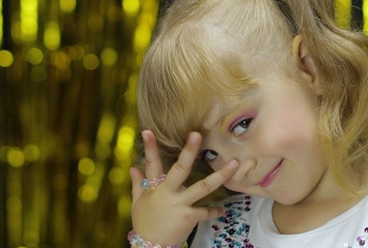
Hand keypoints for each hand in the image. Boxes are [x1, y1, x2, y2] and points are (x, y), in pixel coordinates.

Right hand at [130, 130, 238, 245]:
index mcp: (156, 187)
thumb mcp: (138, 203)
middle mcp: (168, 193)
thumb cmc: (145, 223)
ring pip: (202, 187)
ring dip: (220, 175)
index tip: (148, 130)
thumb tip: (133, 168)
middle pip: (180, 169)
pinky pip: (206, 211)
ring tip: (234, 164)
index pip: (151, 164)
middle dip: (189, 152)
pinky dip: (215, 211)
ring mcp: (180, 205)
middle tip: (197, 135)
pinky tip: (223, 209)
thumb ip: (137, 184)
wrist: (150, 247)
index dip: (149, 147)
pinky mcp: (189, 217)